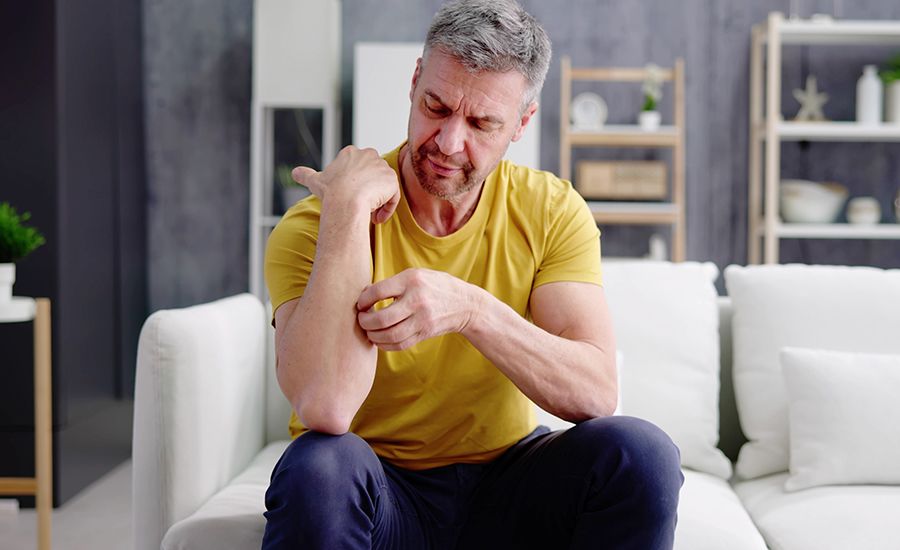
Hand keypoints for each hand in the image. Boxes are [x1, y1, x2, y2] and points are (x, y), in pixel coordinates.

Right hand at [291, 145, 400, 223]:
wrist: (345, 201)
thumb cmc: (330, 192)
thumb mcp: (315, 181)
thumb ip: (306, 175)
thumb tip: (294, 173)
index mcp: (351, 153)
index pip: (359, 168)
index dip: (355, 184)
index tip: (350, 197)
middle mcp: (368, 155)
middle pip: (373, 176)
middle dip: (369, 191)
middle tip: (361, 206)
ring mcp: (382, 166)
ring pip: (383, 187)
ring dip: (378, 201)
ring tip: (369, 214)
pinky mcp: (392, 179)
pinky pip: (393, 196)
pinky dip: (387, 208)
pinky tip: (377, 218)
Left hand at [356, 269, 482, 350]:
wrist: (464, 303)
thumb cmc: (433, 286)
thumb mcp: (415, 275)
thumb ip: (392, 284)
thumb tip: (364, 295)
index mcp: (411, 280)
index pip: (378, 292)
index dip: (363, 301)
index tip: (360, 305)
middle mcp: (417, 300)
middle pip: (382, 318)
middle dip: (365, 322)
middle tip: (361, 320)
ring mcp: (423, 319)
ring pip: (390, 335)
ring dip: (374, 336)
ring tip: (369, 331)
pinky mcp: (425, 333)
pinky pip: (400, 344)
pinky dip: (385, 345)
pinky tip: (380, 340)